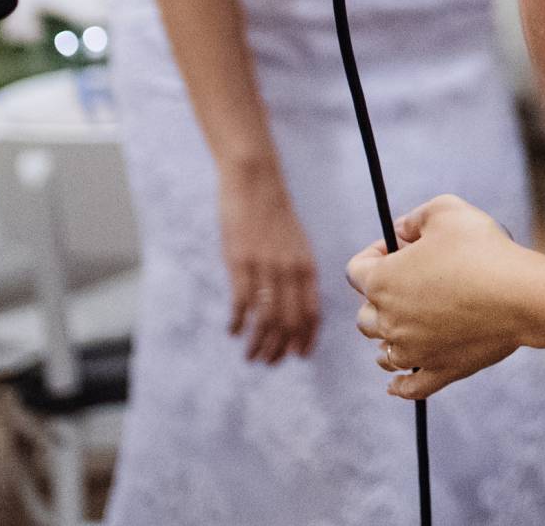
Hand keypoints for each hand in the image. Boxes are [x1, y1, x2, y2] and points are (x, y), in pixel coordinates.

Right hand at [218, 162, 319, 363]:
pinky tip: (233, 331)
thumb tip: (295, 304)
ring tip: (251, 356)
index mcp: (307, 267)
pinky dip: (238, 322)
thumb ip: (298, 273)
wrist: (255, 183)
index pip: (312, 313)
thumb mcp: (295, 245)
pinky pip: (242, 303)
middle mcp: (290, 271)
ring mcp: (265, 268)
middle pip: (289, 323)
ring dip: (258, 343)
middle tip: (268, 362)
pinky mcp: (240, 262)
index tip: (298, 355)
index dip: (306, 338)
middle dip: (280, 348)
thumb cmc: (274, 215)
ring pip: (265, 319)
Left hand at [349, 194, 536, 399]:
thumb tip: (402, 231)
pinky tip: (395, 384)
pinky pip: (411, 387)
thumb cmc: (483, 250)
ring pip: (384, 352)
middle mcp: (389, 322)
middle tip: (414, 281)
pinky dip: (401, 386)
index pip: (355, 270)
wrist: (523, 296)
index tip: (399, 246)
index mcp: (382, 282)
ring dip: (389, 337)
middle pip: (365, 315)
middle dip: (381, 296)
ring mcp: (413, 352)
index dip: (374, 254)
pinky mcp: (441, 371)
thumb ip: (415, 218)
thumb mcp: (446, 211)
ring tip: (410, 324)